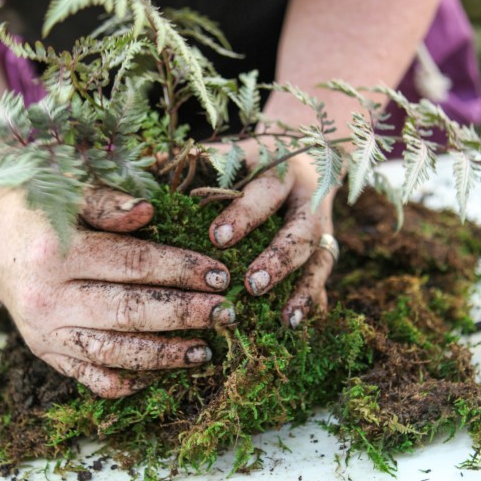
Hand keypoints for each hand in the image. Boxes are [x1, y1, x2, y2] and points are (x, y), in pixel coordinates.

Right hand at [0, 186, 233, 397]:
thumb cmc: (37, 205)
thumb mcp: (68, 191)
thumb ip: (108, 203)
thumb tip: (149, 211)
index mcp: (57, 253)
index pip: (132, 264)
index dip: (180, 269)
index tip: (219, 275)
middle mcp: (48, 299)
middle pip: (129, 311)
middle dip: (183, 315)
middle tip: (226, 314)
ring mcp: (44, 332)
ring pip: (112, 352)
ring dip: (162, 355)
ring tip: (204, 352)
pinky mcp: (44, 352)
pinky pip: (88, 376)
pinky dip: (125, 381)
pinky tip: (160, 376)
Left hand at [209, 146, 337, 325]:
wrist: (307, 159)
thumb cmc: (254, 161)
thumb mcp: (234, 154)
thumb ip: (200, 160)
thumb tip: (155, 160)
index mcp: (280, 173)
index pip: (264, 191)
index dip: (243, 214)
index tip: (217, 238)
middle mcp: (308, 200)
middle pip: (300, 230)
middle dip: (278, 258)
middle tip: (252, 285)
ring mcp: (323, 228)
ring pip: (320, 258)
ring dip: (304, 289)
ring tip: (286, 318)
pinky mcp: (325, 251)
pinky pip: (323, 279)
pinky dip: (314, 302)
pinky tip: (298, 326)